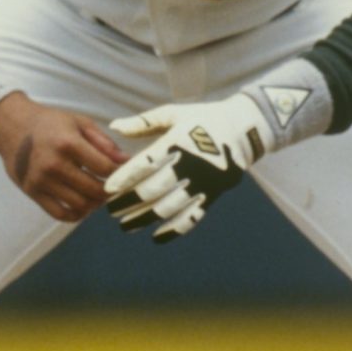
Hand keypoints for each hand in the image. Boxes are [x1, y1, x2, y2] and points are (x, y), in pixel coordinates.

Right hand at [0, 93, 129, 222]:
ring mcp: (41, 181)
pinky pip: (60, 214)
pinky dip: (76, 215)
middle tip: (114, 187)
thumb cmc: (49, 123)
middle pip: (94, 190)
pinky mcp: (32, 192)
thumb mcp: (79, 122)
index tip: (125, 173)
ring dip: (94, 204)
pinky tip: (83, 206)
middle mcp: (53, 164)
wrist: (11, 126)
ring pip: (80, 205)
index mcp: (68, 143)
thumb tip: (126, 161)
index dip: (120, 173)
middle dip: (109, 191)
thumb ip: (104, 142)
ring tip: (98, 195)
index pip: (105, 168)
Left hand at [102, 94, 270, 242]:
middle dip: (129, 202)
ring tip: (126, 226)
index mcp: (177, 142)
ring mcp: (202, 183)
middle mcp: (190, 164)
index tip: (108, 189)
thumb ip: (143, 122)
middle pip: (154, 189)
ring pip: (170, 207)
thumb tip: (114, 126)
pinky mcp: (213, 194)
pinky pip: (192, 217)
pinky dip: (174, 230)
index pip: (146, 163)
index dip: (125, 178)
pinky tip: (157, 237)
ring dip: (145, 219)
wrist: (244, 129)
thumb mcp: (173, 113)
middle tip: (111, 211)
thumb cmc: (202, 118)